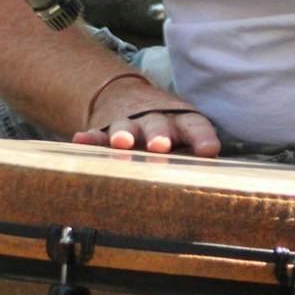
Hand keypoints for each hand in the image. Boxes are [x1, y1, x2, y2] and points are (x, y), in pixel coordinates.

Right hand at [73, 111, 220, 156]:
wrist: (131, 97)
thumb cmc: (169, 129)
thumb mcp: (186, 137)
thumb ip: (195, 160)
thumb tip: (213, 198)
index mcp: (183, 123)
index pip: (196, 127)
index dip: (202, 137)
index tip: (208, 150)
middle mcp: (157, 120)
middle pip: (159, 125)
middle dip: (159, 135)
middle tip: (160, 146)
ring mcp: (131, 122)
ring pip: (127, 126)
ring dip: (124, 133)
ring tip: (121, 143)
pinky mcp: (106, 127)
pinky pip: (97, 133)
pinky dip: (90, 138)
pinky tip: (80, 140)